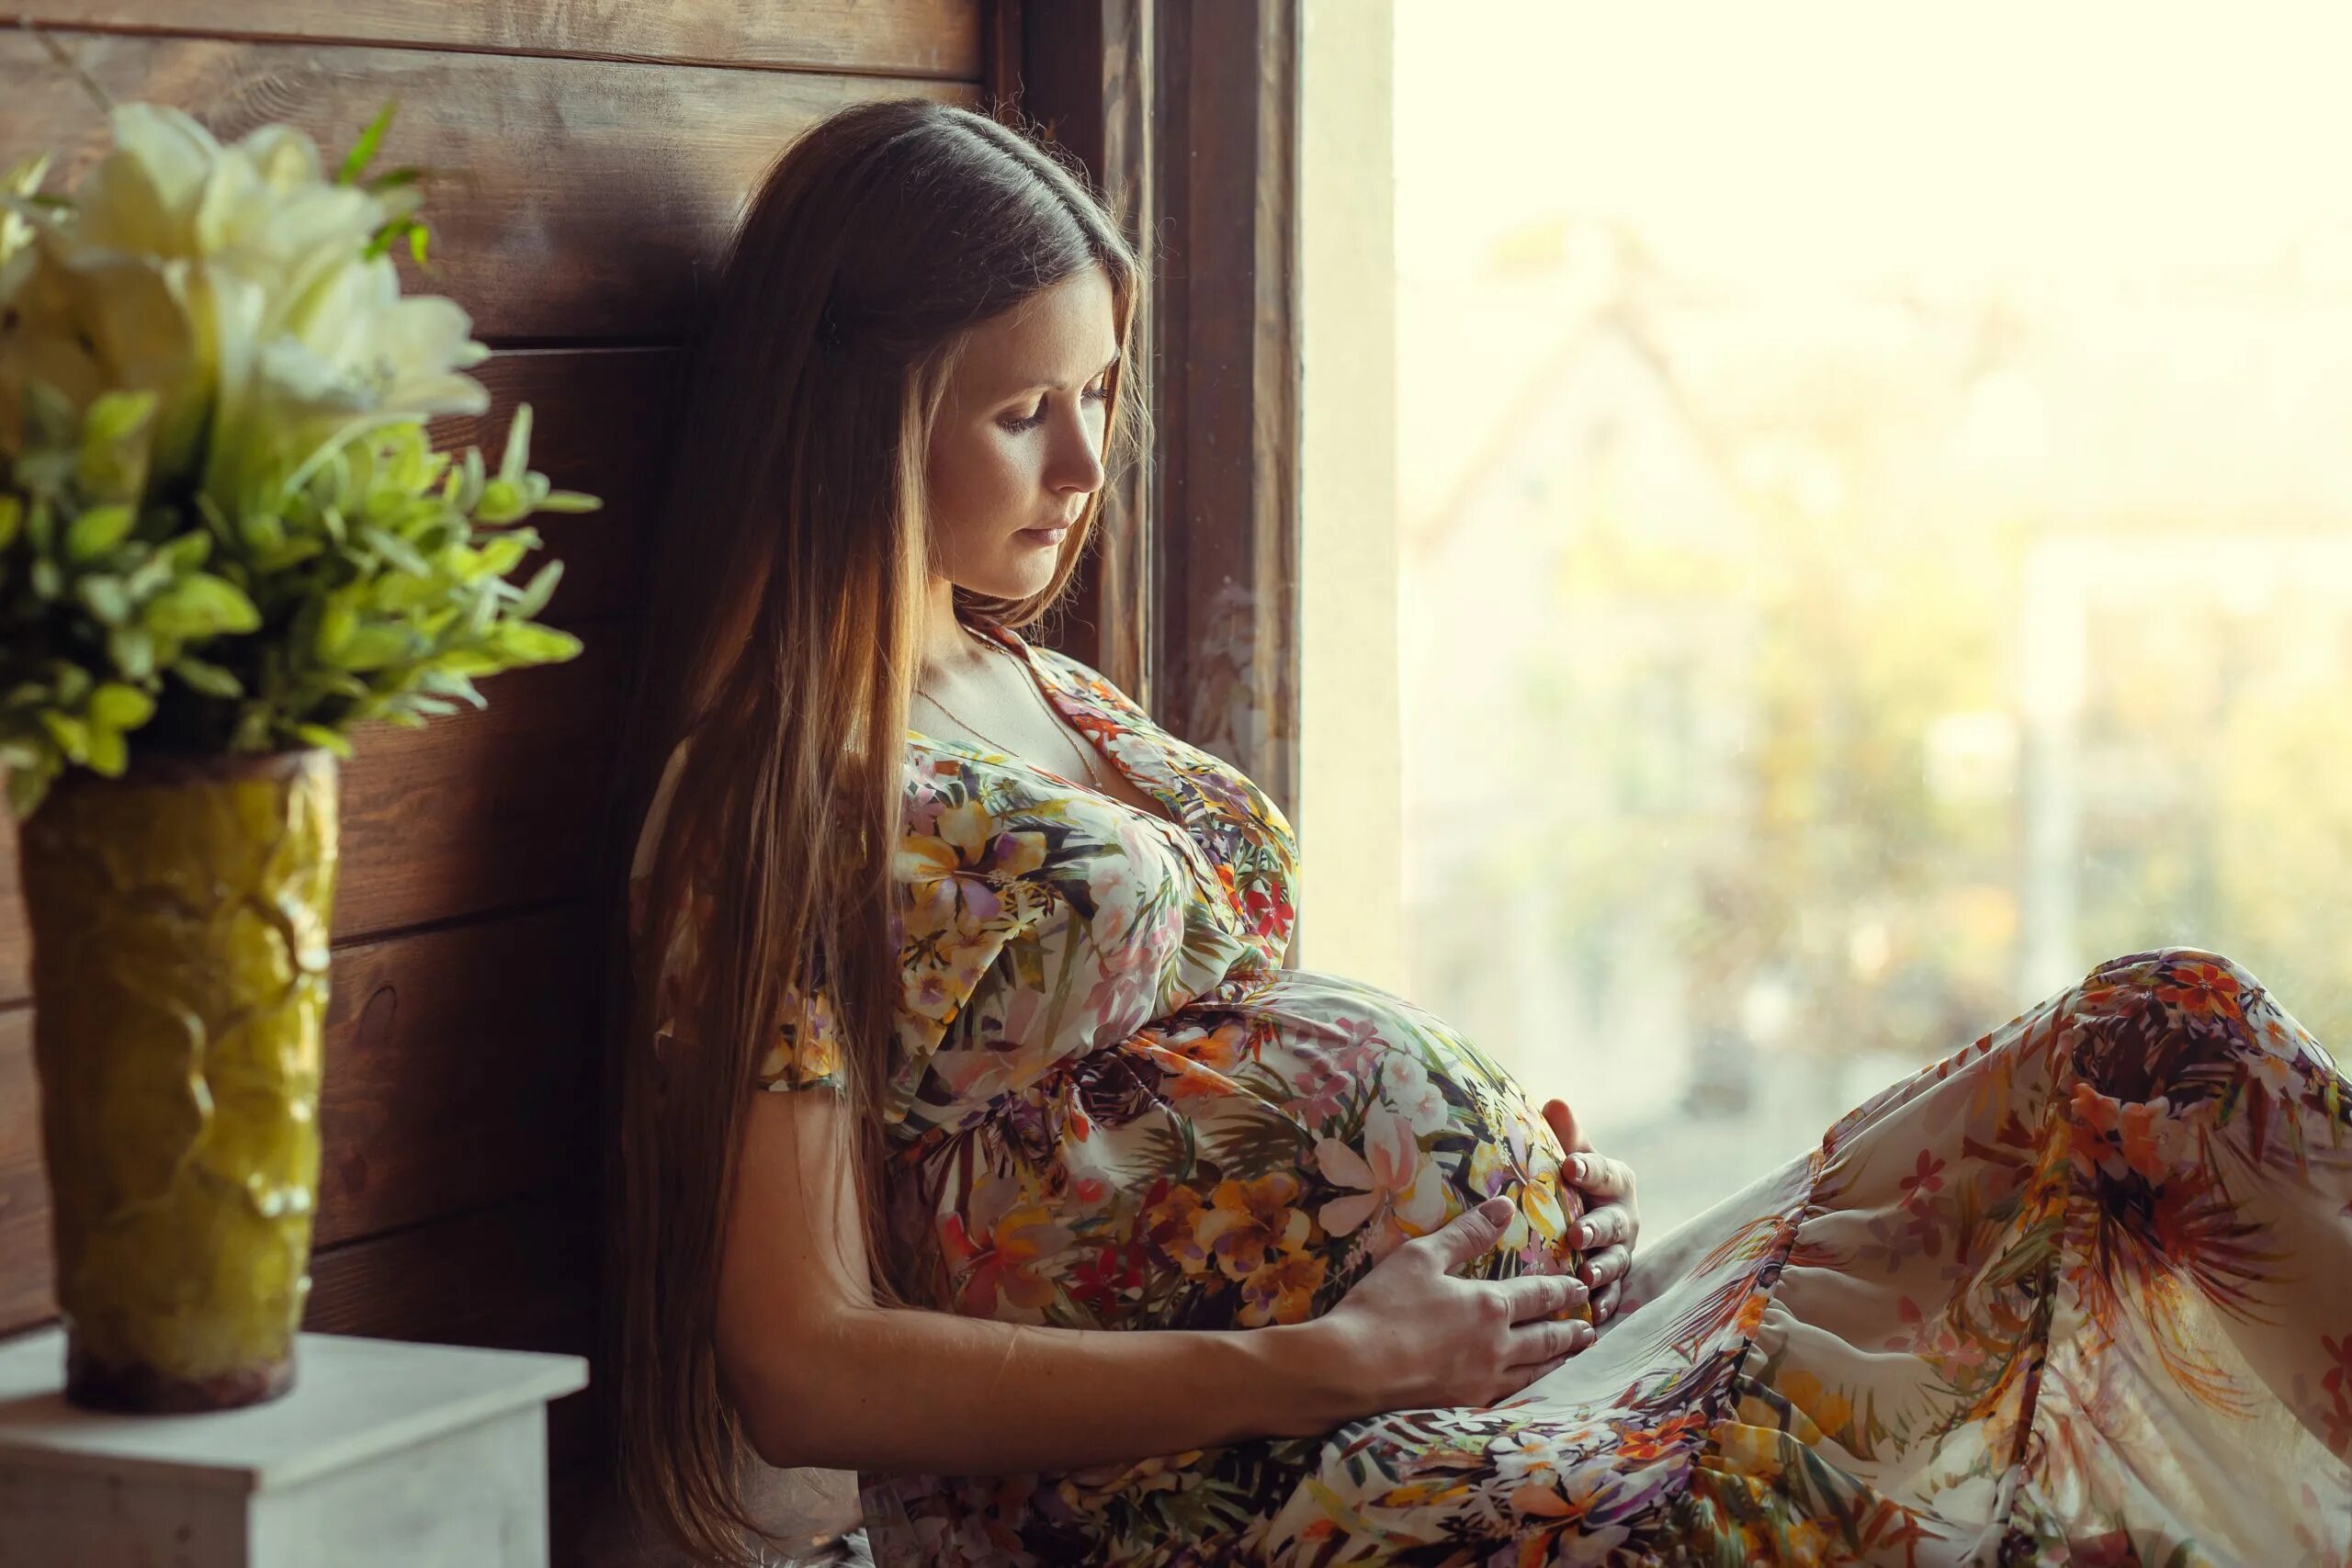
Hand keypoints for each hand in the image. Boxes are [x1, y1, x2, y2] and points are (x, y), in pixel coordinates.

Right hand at [1307, 1195, 1595, 1418]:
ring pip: (1534, 1371)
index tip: (1582, 1287)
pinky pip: (1511, 1397)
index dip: (1562, 1290)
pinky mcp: (1465, 1406)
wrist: (1353, 1368)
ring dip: (1557, 1361)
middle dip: (1570, 1330)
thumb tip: (1504, 1205)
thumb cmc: (1384, 1306)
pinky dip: (1531, 1389)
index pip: (1538, 1295)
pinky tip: (1531, 1389)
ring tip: (1572, 1356)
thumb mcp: (1421, 1256)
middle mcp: (1497, 1346)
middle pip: (1545, 1338)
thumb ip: (1466, 1233)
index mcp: (1489, 1305)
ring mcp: (1483, 1381)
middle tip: (1589, 1327)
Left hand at [1542, 1098, 1638, 1323]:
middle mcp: (1624, 1216)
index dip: (1588, 1169)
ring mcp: (1621, 1250)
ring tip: (1585, 1277)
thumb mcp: (1570, 1154)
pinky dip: (1604, 1304)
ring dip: (1602, 1270)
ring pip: (1615, 1261)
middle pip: (1614, 1222)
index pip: (1603, 1171)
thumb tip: (1555, 1103)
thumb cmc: (1571, 1179)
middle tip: (1577, 1234)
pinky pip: (1613, 1295)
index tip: (1570, 1167)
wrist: (1582, 1214)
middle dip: (1598, 1228)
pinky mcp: (1614, 1281)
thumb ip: (1565, 1135)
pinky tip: (1592, 1315)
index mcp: (1615, 1179)